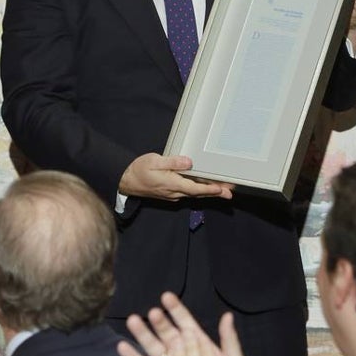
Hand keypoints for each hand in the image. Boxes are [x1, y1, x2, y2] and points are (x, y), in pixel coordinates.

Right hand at [118, 153, 232, 200]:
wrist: (126, 182)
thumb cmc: (138, 171)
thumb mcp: (154, 161)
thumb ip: (172, 162)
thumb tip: (188, 162)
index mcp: (172, 184)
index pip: (195, 188)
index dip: (210, 189)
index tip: (222, 189)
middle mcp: (174, 192)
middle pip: (198, 193)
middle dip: (215, 193)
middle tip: (230, 192)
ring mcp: (172, 194)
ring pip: (194, 194)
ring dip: (208, 192)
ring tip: (222, 190)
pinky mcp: (170, 193)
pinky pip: (187, 192)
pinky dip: (198, 190)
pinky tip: (204, 187)